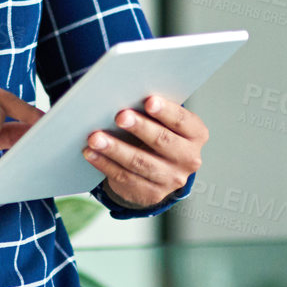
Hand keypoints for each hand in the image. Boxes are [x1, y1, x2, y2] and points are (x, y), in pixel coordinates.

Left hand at [82, 92, 206, 210]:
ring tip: (95, 137)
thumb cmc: (158, 134)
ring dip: (115, 149)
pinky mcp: (151, 193)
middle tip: (120, 116)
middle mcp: (188, 159)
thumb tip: (125, 93)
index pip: (183, 121)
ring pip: (140, 162)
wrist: (160, 172)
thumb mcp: (164, 123)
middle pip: (162, 141)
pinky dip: (105, 164)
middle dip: (140, 127)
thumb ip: (154, 111)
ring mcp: (171, 179)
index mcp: (196, 135)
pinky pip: (125, 177)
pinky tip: (91, 153)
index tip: (149, 101)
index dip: (166, 111)